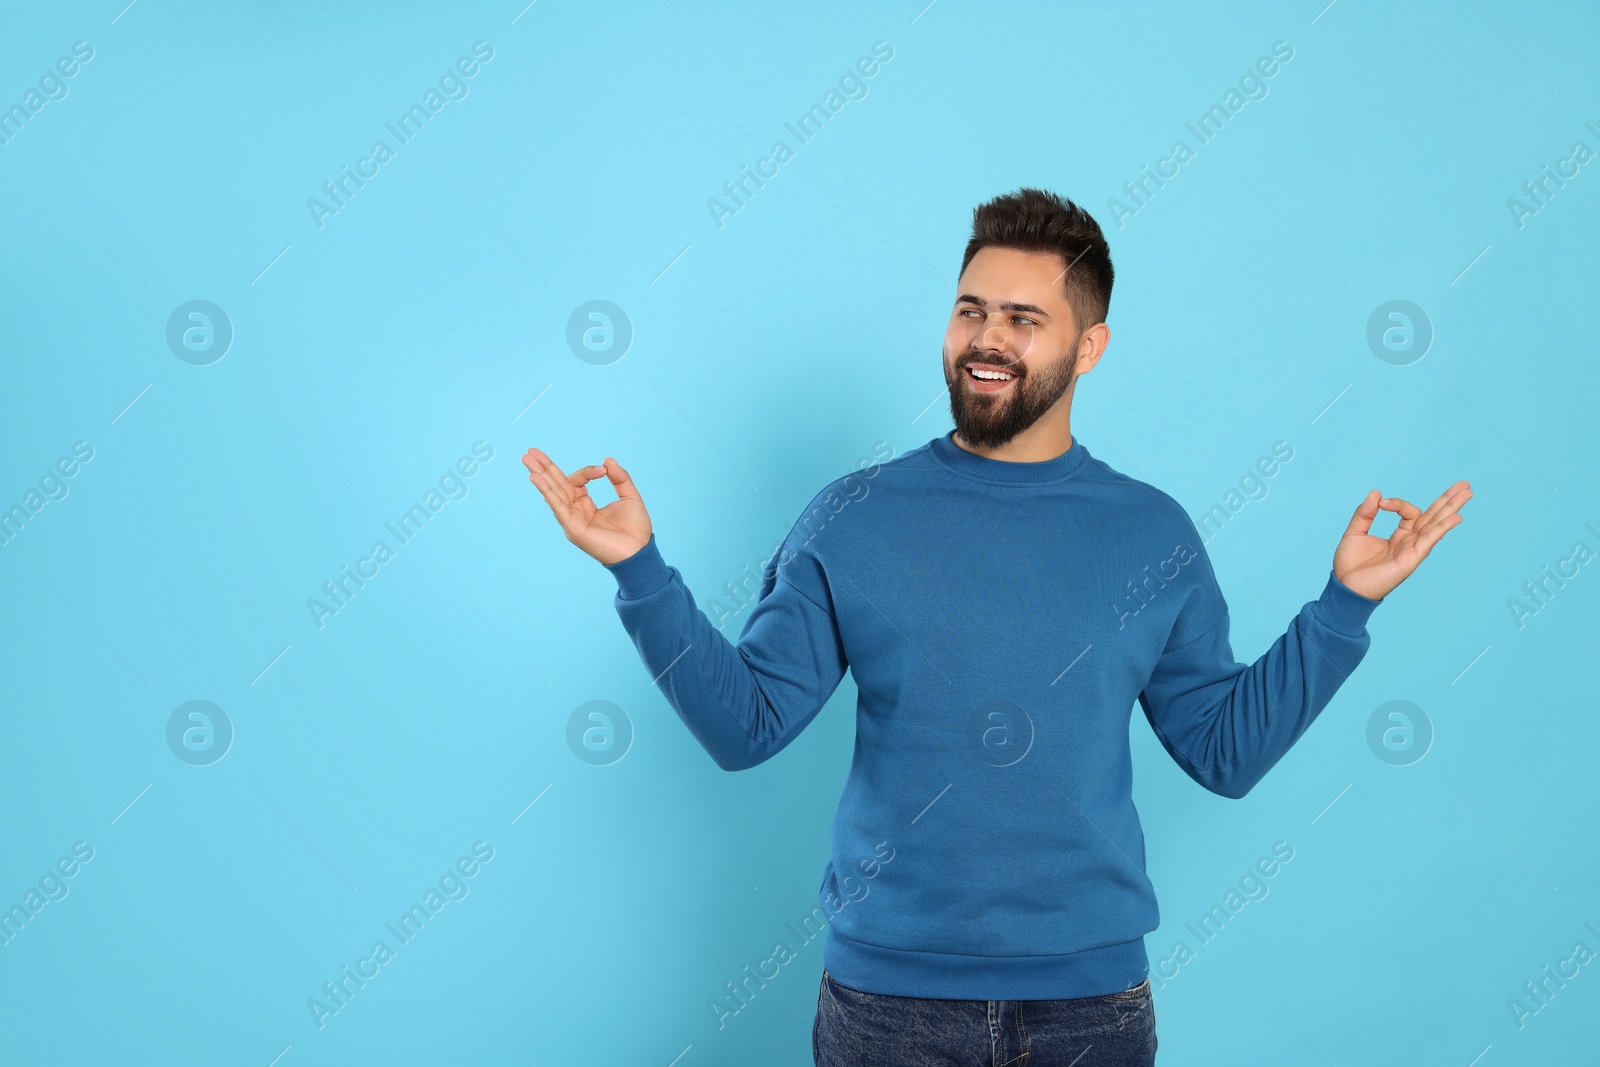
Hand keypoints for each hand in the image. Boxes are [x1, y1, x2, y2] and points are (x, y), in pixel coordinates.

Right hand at [523, 448, 651, 565]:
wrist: (639, 551)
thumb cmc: (635, 529)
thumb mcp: (629, 496)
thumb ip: (619, 477)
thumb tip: (606, 460)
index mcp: (586, 505)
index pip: (577, 481)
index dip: (587, 471)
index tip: (603, 471)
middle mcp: (575, 511)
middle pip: (556, 485)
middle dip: (544, 467)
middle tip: (530, 451)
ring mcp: (572, 520)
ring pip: (553, 493)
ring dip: (539, 475)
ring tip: (527, 458)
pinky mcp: (572, 528)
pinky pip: (557, 506)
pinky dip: (546, 491)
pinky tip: (536, 478)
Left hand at [1333, 481, 1471, 600]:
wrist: (1345, 586)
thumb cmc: (1350, 564)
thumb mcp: (1355, 532)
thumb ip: (1365, 513)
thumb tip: (1376, 492)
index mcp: (1399, 536)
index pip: (1410, 513)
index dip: (1398, 504)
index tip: (1382, 503)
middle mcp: (1410, 542)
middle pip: (1434, 517)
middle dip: (1449, 501)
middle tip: (1465, 484)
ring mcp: (1413, 550)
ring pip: (1436, 525)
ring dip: (1452, 508)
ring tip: (1468, 492)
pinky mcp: (1411, 559)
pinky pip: (1429, 540)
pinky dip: (1442, 528)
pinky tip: (1456, 517)